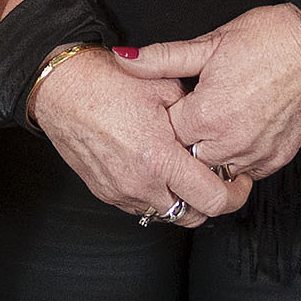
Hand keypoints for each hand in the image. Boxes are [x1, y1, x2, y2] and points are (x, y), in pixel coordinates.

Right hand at [28, 46, 252, 227]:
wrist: (61, 89)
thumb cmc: (107, 83)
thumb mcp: (165, 87)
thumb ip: (195, 118)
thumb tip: (214, 132)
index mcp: (159, 159)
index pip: (212, 200)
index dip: (234, 194)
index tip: (239, 182)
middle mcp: (140, 183)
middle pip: (192, 217)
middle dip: (209, 202)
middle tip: (216, 180)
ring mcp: (121, 192)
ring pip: (165, 214)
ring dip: (181, 200)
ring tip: (184, 173)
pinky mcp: (106, 193)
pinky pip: (141, 206)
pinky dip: (156, 195)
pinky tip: (157, 171)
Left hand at [125, 2, 300, 185]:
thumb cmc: (269, 40)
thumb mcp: (209, 43)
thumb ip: (162, 58)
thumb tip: (125, 57)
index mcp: (205, 114)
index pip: (165, 134)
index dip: (166, 118)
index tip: (173, 106)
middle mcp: (228, 142)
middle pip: (187, 159)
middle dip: (185, 142)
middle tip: (194, 117)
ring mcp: (254, 154)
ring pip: (215, 171)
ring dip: (211, 154)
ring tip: (217, 126)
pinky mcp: (275, 159)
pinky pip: (246, 173)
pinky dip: (238, 159)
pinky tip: (239, 134)